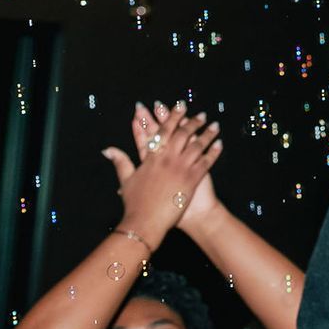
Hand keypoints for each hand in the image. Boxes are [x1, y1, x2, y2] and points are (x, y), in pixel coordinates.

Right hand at [101, 102, 222, 248]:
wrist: (146, 222)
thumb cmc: (134, 203)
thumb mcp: (126, 180)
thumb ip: (120, 161)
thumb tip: (108, 149)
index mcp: (151, 157)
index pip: (163, 131)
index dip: (172, 116)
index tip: (179, 106)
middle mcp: (167, 159)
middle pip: (183, 134)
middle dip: (193, 122)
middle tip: (201, 114)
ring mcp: (181, 168)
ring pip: (198, 145)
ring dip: (207, 134)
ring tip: (214, 125)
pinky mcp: (192, 179)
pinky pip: (206, 161)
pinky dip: (214, 152)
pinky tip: (220, 143)